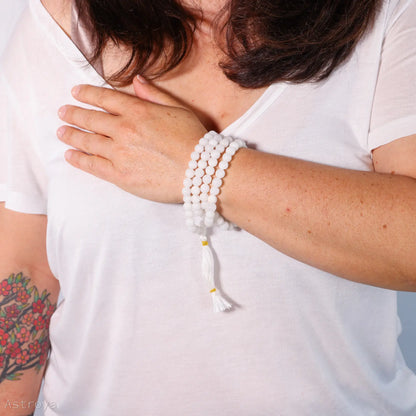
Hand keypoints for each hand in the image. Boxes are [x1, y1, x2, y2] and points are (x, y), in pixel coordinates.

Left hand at [57, 77, 207, 202]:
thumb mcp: (178, 109)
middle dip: (73, 114)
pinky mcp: (120, 175)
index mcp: (138, 111)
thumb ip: (154, 95)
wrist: (201, 171)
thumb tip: (137, 80)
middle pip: (90, 119)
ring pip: (87, 141)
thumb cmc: (193, 139)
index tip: (76, 93)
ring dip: (71, 135)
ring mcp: (120, 153)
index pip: (104, 98)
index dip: (87, 94)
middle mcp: (124, 129)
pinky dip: (78, 159)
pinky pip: (92, 165)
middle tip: (62, 113)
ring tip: (61, 132)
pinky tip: (70, 155)